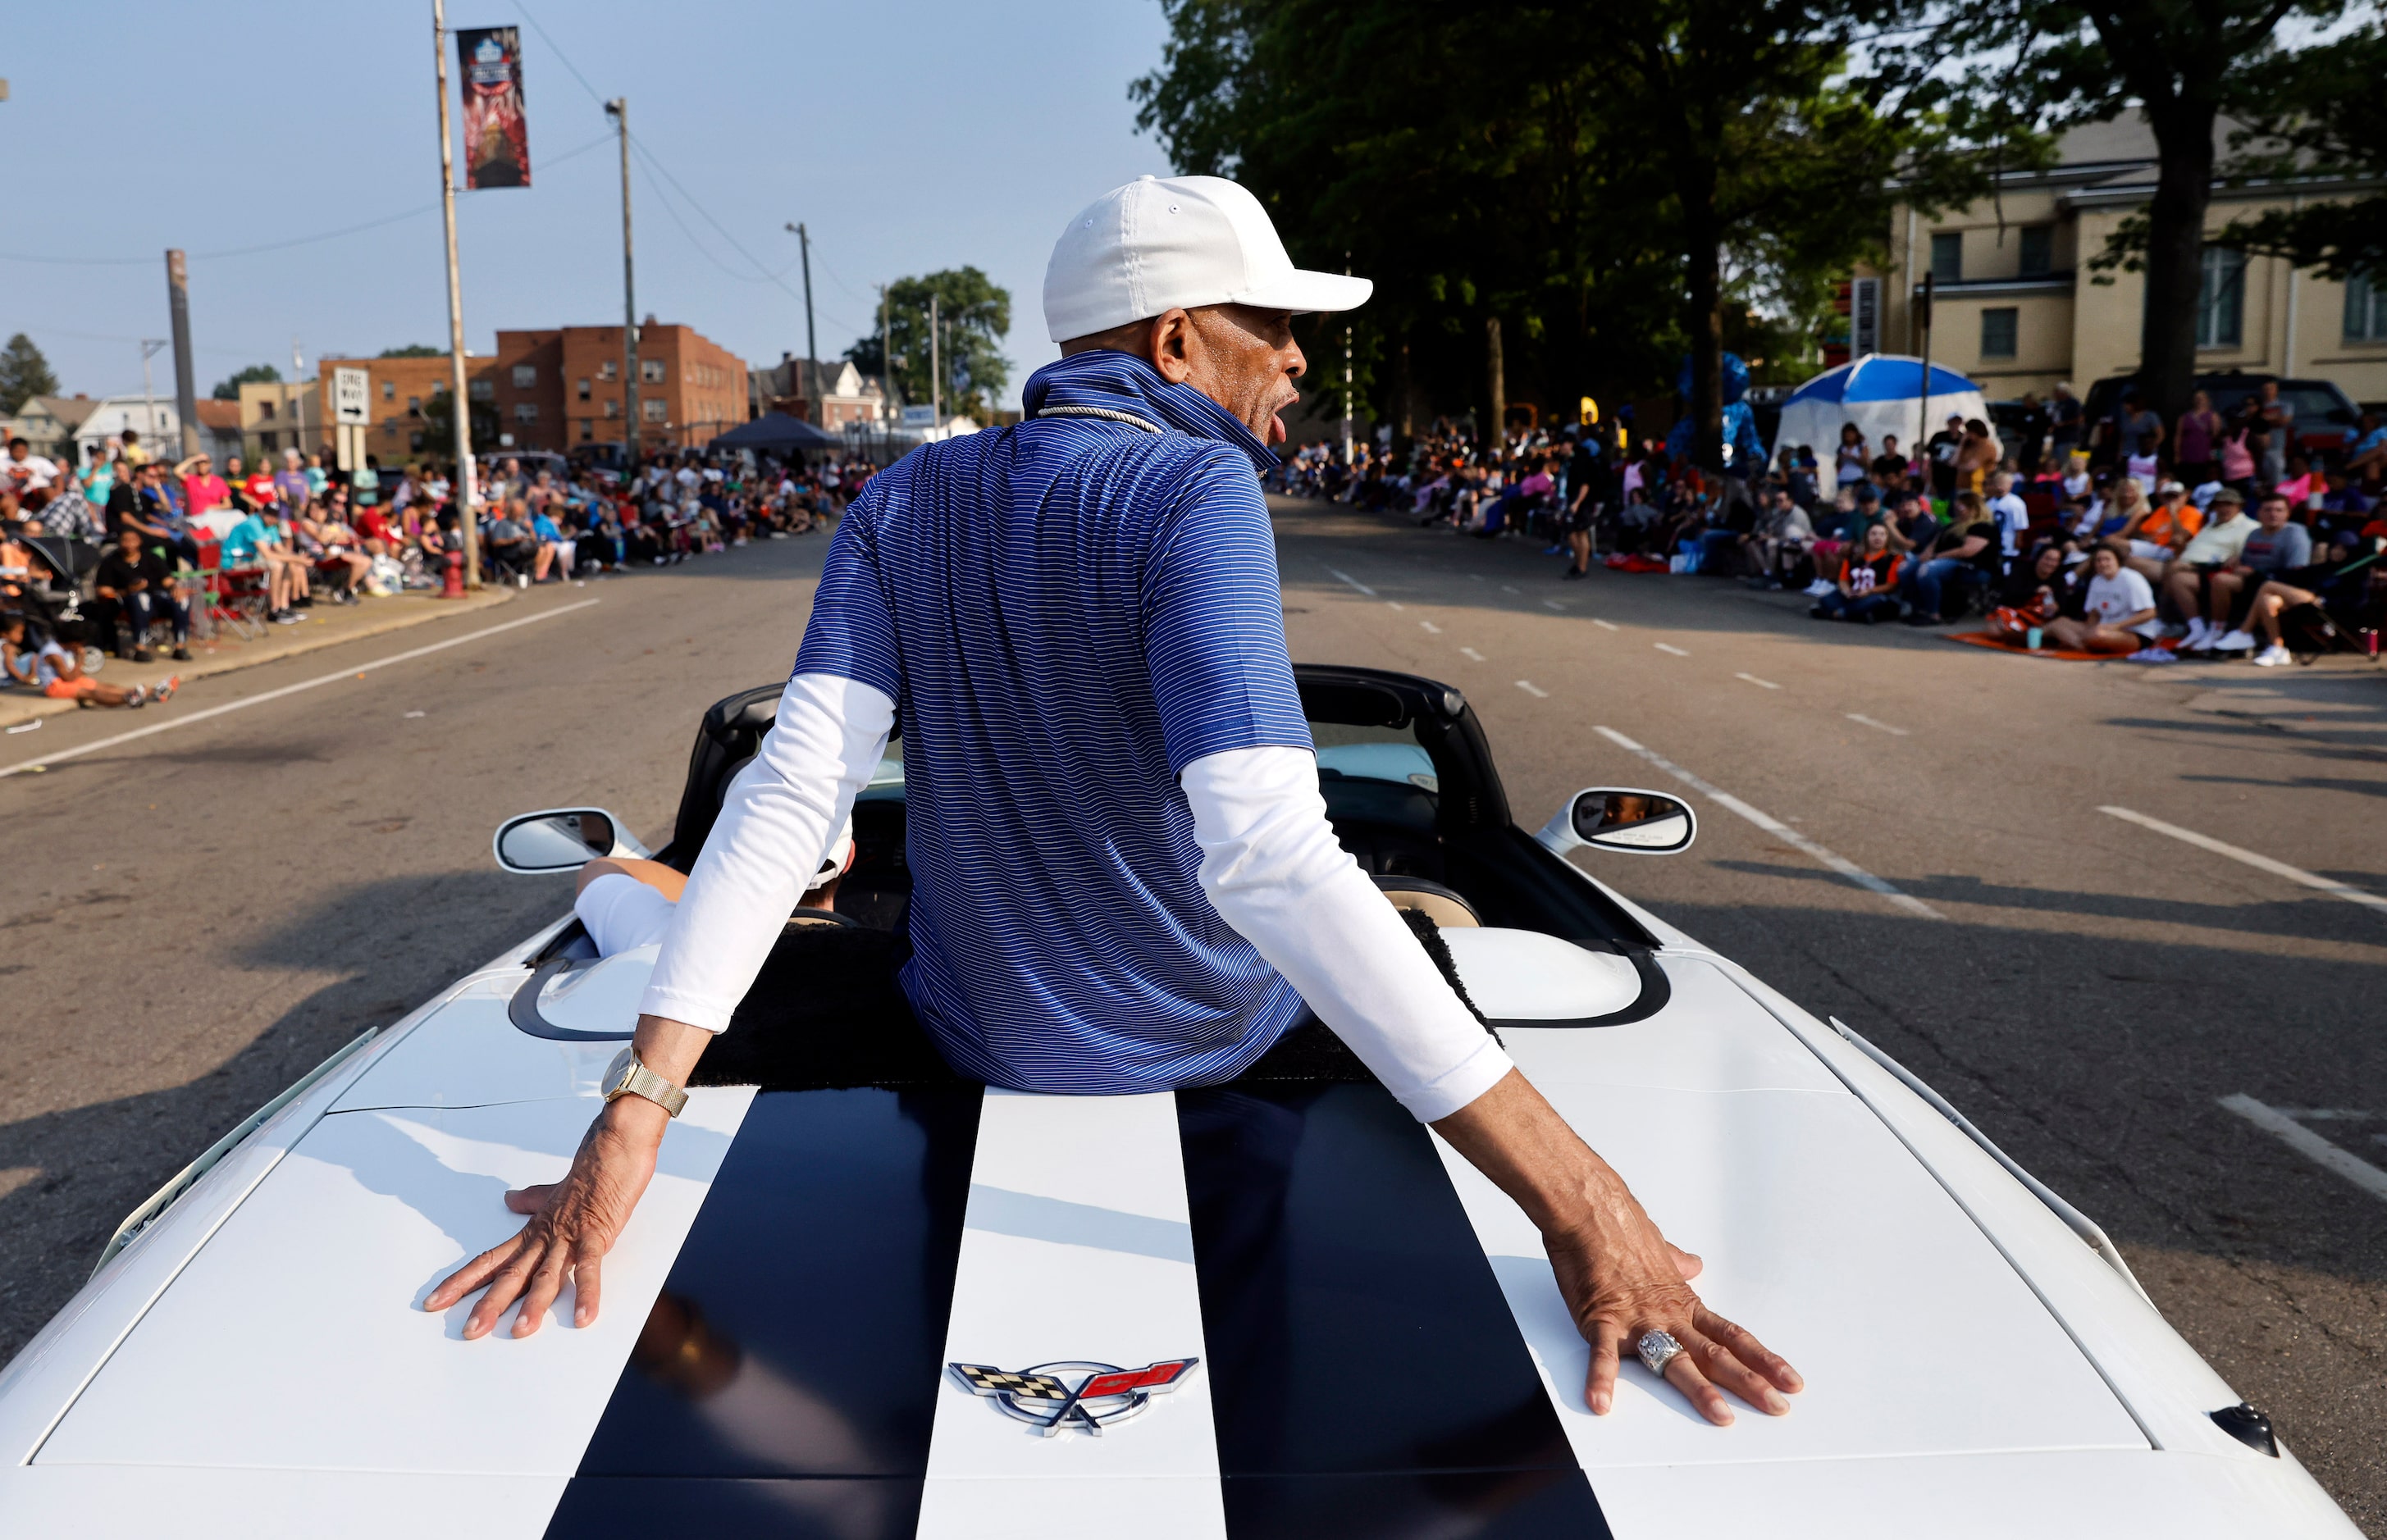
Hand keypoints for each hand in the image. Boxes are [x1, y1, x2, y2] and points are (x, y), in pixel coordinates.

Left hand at [423, 1094, 666, 1337]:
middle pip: (510, 1275)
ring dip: (533, 1305)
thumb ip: (531, 1200)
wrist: (612, 1149)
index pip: (488, 1260)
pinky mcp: (596, 1235)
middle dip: (488, 1304)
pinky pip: (589, 1268)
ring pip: (546, 1276)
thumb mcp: (553, 1193)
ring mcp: (569, 1238)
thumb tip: (510, 1199)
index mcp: (532, 1232)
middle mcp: (544, 1238)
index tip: (434, 1301)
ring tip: (520, 1331)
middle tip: (469, 1331)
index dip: (461, 1282)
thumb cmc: (588, 1173)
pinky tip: (583, 1317)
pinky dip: (586, 1293)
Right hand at [1545, 1203, 1800, 1425]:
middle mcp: (1668, 1315)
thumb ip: (1678, 1263)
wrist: (1590, 1211)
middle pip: (1716, 1355)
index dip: (1762, 1360)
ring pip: (1674, 1360)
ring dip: (1699, 1391)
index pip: (1731, 1336)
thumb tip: (1694, 1263)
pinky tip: (1601, 1404)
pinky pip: (1603, 1355)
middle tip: (1779, 1408)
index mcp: (1683, 1303)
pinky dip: (1601, 1380)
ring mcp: (1637, 1320)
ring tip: (1722, 1416)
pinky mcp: (1602, 1320)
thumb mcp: (1661, 1249)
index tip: (1790, 1381)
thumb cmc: (1623, 1229)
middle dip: (1750, 1383)